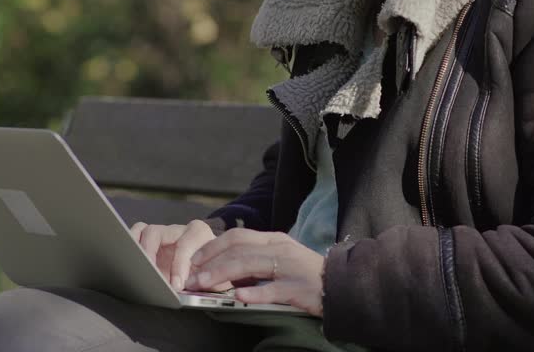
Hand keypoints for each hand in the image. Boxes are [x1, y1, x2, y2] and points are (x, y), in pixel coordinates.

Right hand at [128, 220, 226, 291]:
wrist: (213, 266)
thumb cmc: (214, 270)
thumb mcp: (215, 275)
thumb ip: (205, 280)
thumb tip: (189, 290)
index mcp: (198, 233)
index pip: (184, 245)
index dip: (179, 266)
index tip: (177, 285)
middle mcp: (178, 229)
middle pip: (156, 233)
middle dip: (150, 255)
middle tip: (151, 276)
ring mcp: (162, 233)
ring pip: (142, 231)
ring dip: (137, 250)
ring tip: (137, 269)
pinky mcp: (149, 241)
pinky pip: (135, 235)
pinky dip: (131, 247)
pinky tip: (132, 265)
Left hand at [185, 229, 326, 316]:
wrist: (343, 286)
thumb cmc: (306, 276)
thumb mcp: (280, 261)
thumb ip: (255, 261)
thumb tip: (222, 269)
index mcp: (274, 240)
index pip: (237, 236)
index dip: (212, 247)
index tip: (193, 260)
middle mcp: (280, 249)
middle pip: (239, 248)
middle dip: (211, 261)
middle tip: (191, 275)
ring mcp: (290, 267)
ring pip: (251, 265)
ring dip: (223, 274)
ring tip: (204, 284)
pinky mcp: (299, 288)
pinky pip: (274, 290)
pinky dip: (255, 293)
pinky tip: (240, 297)